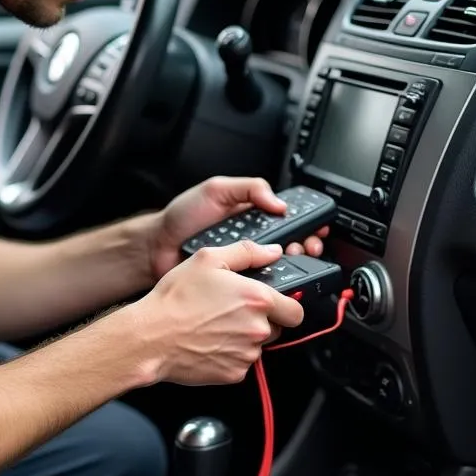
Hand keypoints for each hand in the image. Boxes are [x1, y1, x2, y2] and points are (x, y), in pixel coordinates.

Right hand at [129, 239, 304, 385]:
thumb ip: (247, 252)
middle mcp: (258, 329)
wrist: (150, 337)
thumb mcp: (208, 259)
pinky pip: (242, 363)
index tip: (273, 304)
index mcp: (257, 299)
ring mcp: (247, 354)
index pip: (296, 310)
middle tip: (232, 311)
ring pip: (258, 346)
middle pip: (278, 328)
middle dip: (262, 320)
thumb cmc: (175, 298)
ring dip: (244, 337)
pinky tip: (210, 341)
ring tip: (215, 325)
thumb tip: (272, 252)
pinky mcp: (234, 374)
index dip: (286, 305)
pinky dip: (230, 354)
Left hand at [147, 175, 329, 280]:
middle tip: (308, 247)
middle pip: (290, 246)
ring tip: (293, 261)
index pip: (288, 220)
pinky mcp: (236, 285)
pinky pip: (258, 286)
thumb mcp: (216, 189)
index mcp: (251, 217)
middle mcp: (252, 242)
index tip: (317, 228)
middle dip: (305, 246)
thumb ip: (249, 188)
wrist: (157, 247)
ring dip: (291, 266)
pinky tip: (272, 282)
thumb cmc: (182, 217)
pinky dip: (268, 285)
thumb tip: (279, 203)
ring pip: (278, 269)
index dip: (306, 224)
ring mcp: (245, 265)